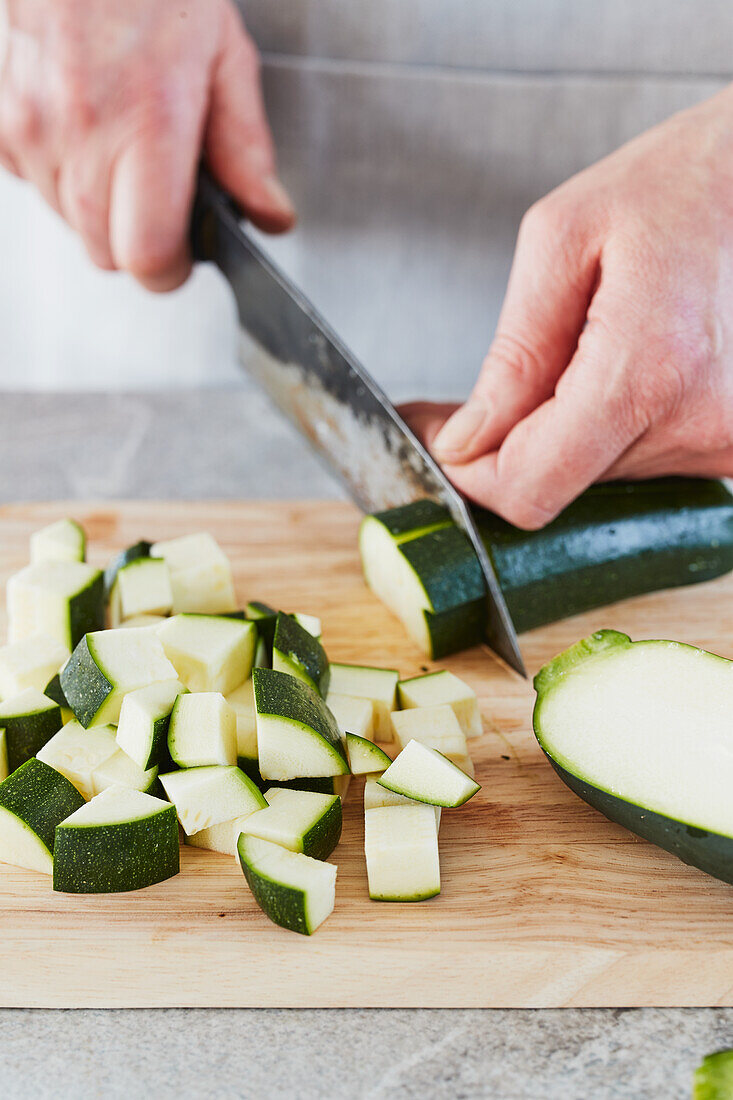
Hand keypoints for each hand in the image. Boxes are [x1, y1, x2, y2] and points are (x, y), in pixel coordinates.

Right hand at [0, 0, 293, 290]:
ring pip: (70, 224)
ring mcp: (31, 126)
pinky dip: (62, 175)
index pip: (148, 256)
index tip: (185, 254)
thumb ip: (246, 149)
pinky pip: (33, 184)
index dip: (172, 269)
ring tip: (123, 144)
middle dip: (139, 241)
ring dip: (100, 209)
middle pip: (107, 255)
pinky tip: (85, 127)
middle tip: (161, 194)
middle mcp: (82, 130)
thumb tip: (269, 214)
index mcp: (149, 121)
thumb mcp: (224, 56)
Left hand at [402, 87, 732, 528]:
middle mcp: (699, 425)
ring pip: (594, 478)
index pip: (530, 487)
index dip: (471, 473)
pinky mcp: (731, 445)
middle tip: (492, 388)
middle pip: (559, 485)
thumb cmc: (675, 187)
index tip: (444, 437)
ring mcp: (724, 443)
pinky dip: (601, 430)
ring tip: (573, 353)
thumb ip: (511, 354)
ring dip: (560, 433)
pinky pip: (635, 461)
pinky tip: (605, 371)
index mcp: (650, 370)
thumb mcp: (562, 240)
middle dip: (510, 444)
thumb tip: (467, 440)